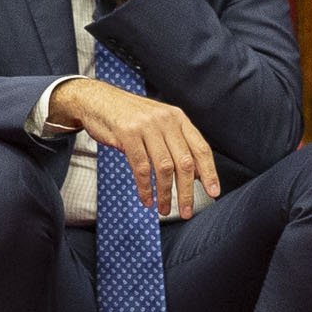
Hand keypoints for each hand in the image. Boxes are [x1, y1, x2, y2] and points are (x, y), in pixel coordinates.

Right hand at [50, 77, 217, 217]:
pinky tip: (147, 199)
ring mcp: (147, 126)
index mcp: (178, 118)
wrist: (98, 100)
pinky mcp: (127, 134)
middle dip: (187, 191)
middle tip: (186, 212)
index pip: (201, 148)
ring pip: (164, 168)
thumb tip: (196, 174)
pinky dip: (145, 188)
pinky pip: (141, 168)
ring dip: (165, 193)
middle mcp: (166, 121)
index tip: (213, 192)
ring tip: (164, 209)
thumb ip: (176, 143)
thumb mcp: (158, 123)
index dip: (209, 173)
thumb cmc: (130, 116)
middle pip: (184, 162)